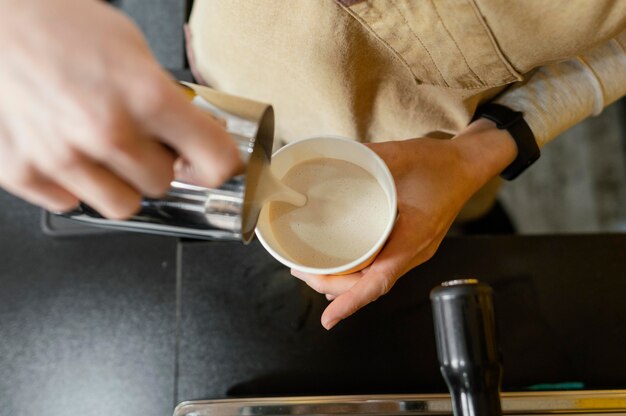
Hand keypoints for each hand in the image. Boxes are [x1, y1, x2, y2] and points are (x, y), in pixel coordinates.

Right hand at [0, 0, 241, 217]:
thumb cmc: (62, 26)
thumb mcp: (135, 50)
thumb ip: (169, 99)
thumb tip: (198, 133)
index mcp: (146, 96)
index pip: (215, 159)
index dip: (220, 165)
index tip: (215, 166)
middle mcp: (106, 131)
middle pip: (164, 184)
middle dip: (158, 164)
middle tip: (141, 141)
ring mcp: (62, 156)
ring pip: (124, 205)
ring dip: (120, 182)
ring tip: (104, 150)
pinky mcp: (24, 171)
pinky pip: (73, 204)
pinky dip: (75, 185)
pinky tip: (68, 152)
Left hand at [291, 119, 517, 328]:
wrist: (467, 166)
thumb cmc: (440, 164)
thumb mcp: (401, 155)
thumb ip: (366, 158)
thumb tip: (331, 159)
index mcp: (413, 237)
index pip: (379, 280)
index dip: (351, 301)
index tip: (329, 319)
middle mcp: (413, 252)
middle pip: (369, 284)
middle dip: (332, 286)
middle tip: (299, 272)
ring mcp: (412, 251)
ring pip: (373, 280)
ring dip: (342, 282)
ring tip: (309, 272)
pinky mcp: (408, 245)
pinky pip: (379, 268)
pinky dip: (356, 274)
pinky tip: (338, 270)